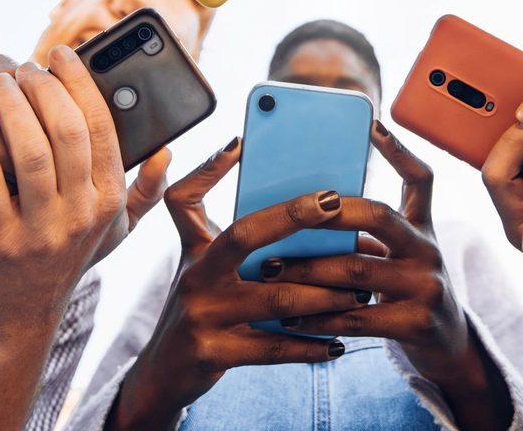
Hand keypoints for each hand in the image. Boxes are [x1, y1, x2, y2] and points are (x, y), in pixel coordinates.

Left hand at [0, 48, 150, 430]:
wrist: (19, 315)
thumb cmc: (66, 259)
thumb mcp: (115, 230)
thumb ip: (147, 191)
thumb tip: (167, 151)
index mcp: (111, 201)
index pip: (103, 128)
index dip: (81, 83)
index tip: (62, 54)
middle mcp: (82, 215)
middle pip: (67, 132)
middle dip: (44, 87)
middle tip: (25, 66)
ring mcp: (40, 231)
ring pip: (28, 152)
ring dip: (12, 106)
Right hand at [111, 139, 360, 430]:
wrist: (162, 377)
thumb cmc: (201, 312)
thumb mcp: (203, 270)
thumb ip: (234, 240)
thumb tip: (298, 207)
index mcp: (195, 252)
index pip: (186, 199)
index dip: (208, 168)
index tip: (243, 144)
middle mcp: (194, 278)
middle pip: (244, 235)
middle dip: (293, 216)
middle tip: (336, 205)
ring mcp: (201, 317)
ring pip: (275, 299)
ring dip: (324, 294)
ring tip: (360, 291)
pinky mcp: (212, 354)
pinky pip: (273, 349)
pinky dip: (310, 346)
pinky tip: (339, 344)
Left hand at [265, 123, 512, 430]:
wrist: (448, 347)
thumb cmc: (406, 293)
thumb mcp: (400, 255)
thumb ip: (367, 235)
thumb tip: (300, 213)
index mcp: (423, 227)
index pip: (420, 179)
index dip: (399, 150)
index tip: (372, 123)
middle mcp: (428, 250)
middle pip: (378, 216)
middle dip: (328, 213)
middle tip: (287, 215)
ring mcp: (426, 287)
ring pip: (356, 270)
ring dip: (306, 270)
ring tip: (269, 269)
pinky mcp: (416, 324)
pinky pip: (355, 317)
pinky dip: (317, 317)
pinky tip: (289, 318)